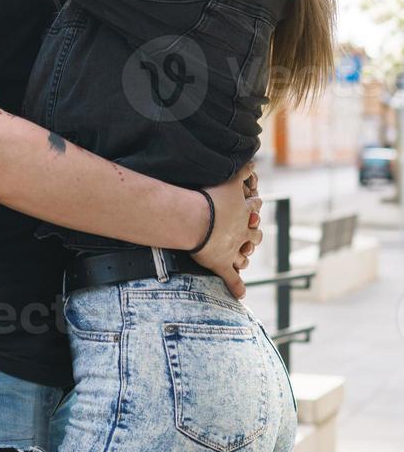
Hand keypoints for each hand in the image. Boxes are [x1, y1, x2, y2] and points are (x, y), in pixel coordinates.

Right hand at [189, 162, 262, 299]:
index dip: (254, 206)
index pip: (254, 207)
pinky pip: (232, 278)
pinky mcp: (223, 263)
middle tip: (254, 231)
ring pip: (245, 253)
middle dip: (255, 231)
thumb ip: (241, 168)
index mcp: (242, 210)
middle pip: (255, 232)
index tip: (255, 204)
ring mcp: (234, 248)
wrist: (195, 218)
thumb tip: (254, 156)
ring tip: (246, 257)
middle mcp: (242, 230)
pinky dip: (236, 287)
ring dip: (246, 255)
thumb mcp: (228, 177)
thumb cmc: (208, 196)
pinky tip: (241, 295)